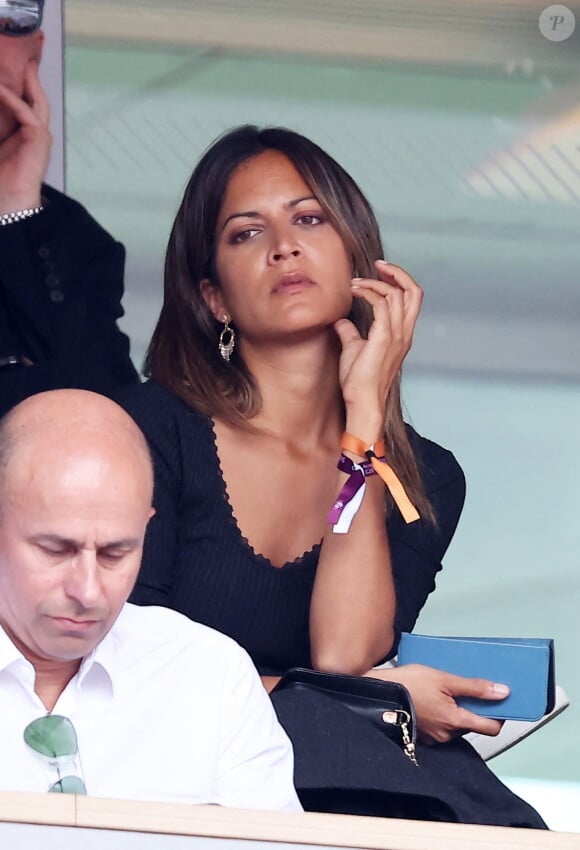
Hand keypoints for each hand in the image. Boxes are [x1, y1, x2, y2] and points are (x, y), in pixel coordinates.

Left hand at [0, 61, 50, 213]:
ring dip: (28, 81)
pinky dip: (11, 98)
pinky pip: (25, 111)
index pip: (24, 104)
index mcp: (25, 136)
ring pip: (35, 101)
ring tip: (22, 63)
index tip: (10, 72)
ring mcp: (40, 135)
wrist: (9, 199)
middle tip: (25, 58)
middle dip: (31, 78)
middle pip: (35, 98)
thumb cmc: (0, 178)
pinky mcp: (39, 138)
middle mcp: (36, 134)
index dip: (18, 87)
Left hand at [334, 261, 422, 441]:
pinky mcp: (383, 339)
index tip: (378, 272)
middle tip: (378, 265)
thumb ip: (350, 333)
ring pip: (397, 294)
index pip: (412, 299)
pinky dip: (369, 293)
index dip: (399, 280)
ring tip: (356, 282)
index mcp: (401, 335)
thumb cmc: (359, 382)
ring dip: (375, 282)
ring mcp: (396, 336)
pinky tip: (355, 292)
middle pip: (414, 291)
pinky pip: (383, 305)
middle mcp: (403, 333)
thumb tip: (340, 320)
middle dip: (397, 272)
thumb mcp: (353, 349)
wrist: (361, 402)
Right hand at [365, 664, 506, 743]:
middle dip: (475, 708)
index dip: (500, 715)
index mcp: (454, 721)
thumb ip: (475, 687)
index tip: (500, 701)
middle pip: (473, 724)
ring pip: (457, 725)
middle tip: (467, 688)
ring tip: (447, 690)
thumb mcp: (444, 678)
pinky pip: (443, 727)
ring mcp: (435, 738)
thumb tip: (503, 692)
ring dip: (458, 710)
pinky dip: (445, 715)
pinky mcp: (424, 735)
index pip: (491, 728)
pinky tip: (436, 699)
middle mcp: (447, 734)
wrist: (378, 692)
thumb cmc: (408, 683)